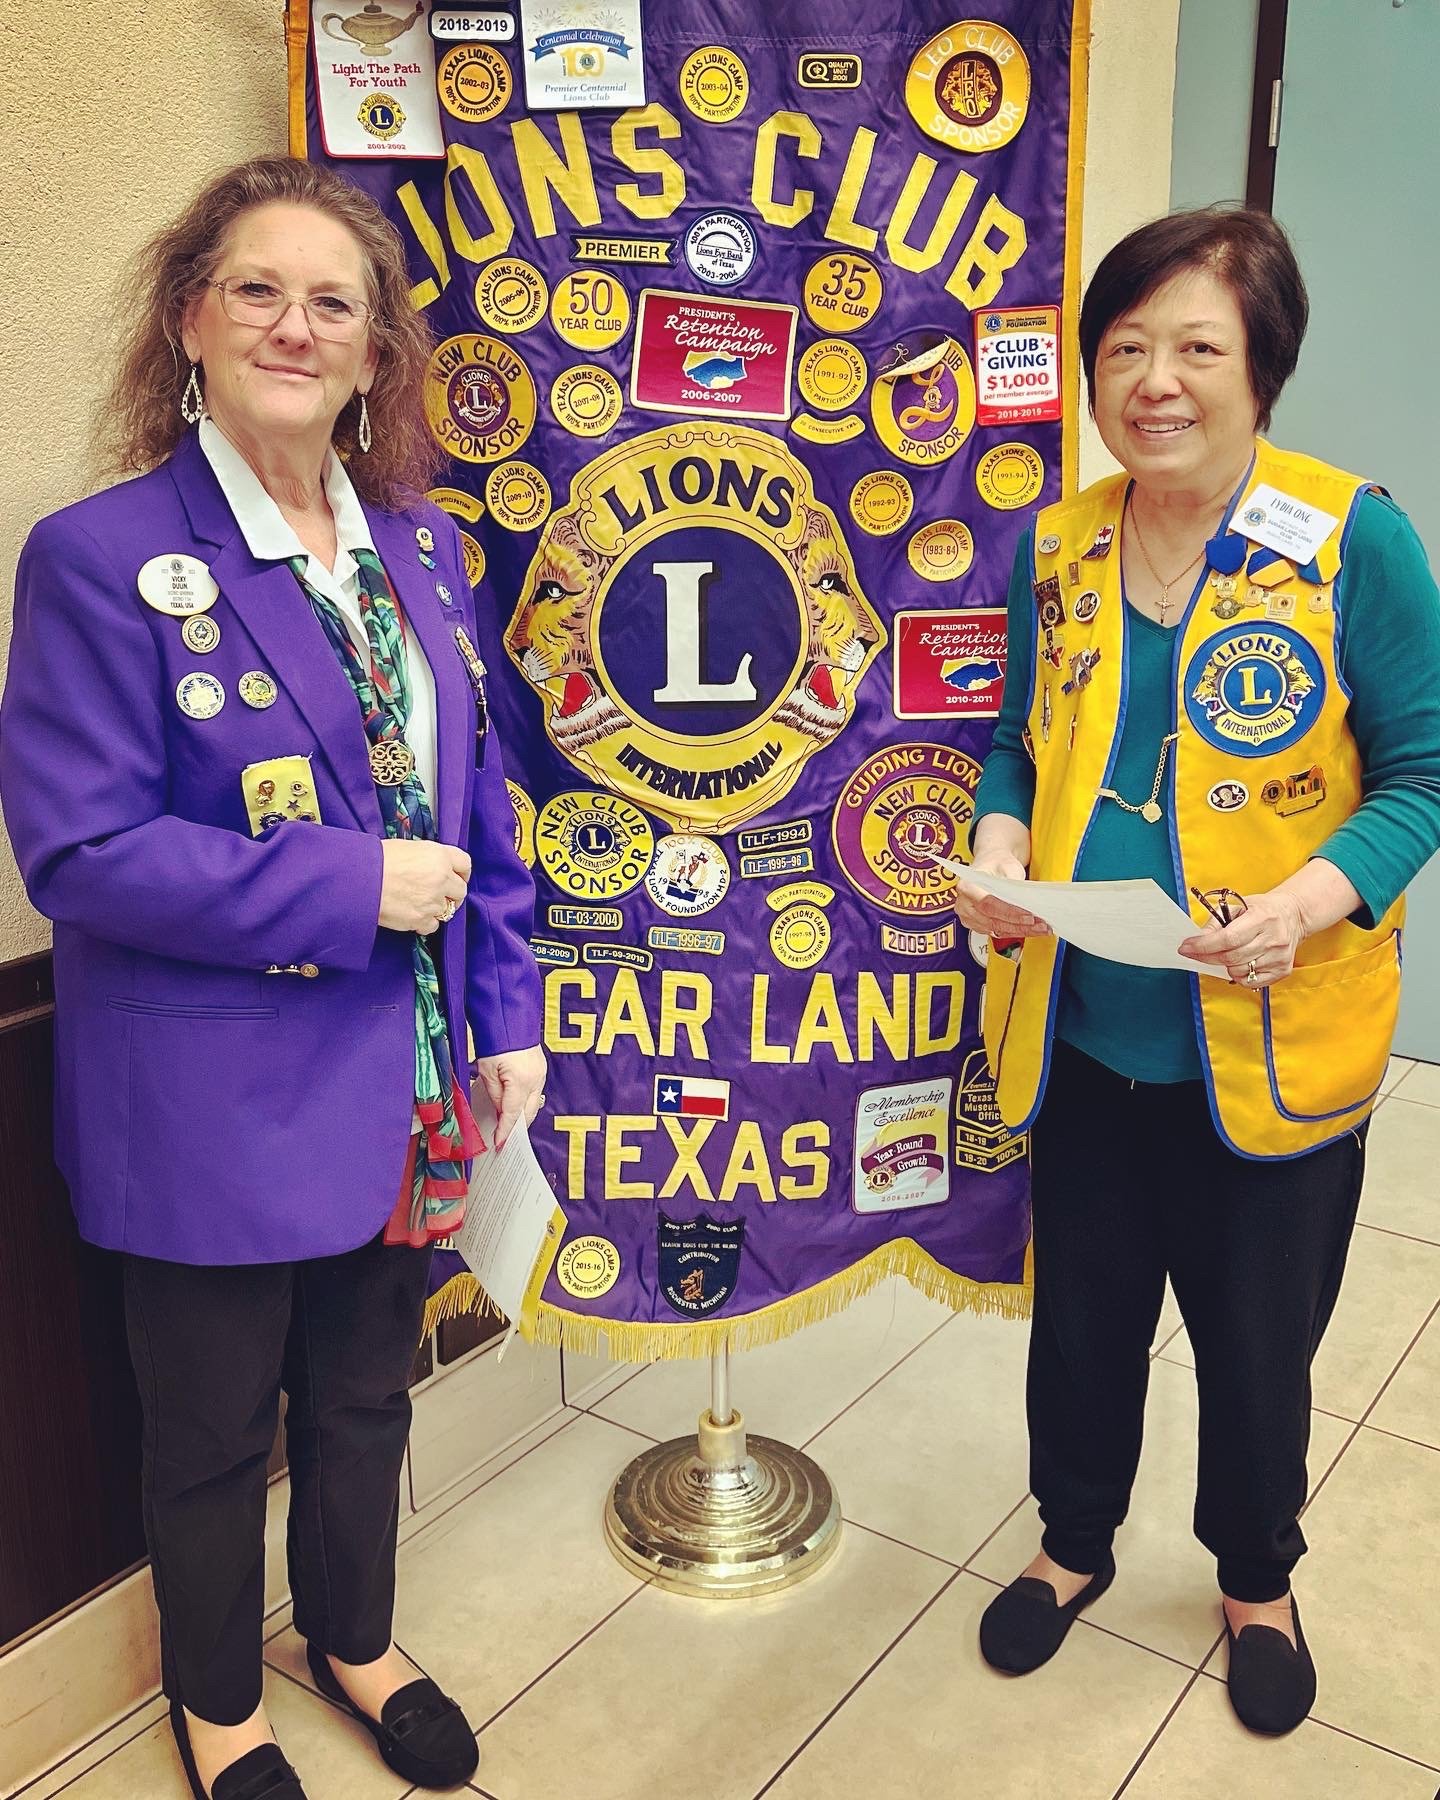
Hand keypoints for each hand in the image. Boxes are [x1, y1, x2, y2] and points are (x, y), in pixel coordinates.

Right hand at [378, 841, 470, 934]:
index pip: (465, 863)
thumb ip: (427, 858)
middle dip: (451, 894)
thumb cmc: (375, 859)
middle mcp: (441, 878)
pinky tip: (413, 915)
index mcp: (438, 855)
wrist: (359, 879)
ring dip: (436, 909)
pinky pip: (433, 926)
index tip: (458, 877)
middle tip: (438, 895)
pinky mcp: (421, 919)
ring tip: (419, 904)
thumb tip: (431, 866)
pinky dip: (425, 923)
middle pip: (460, 891)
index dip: (462, 872)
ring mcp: (433, 901)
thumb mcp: (407, 848)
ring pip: (447, 910)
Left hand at [473, 1044, 546, 1150]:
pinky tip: (515, 1104)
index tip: (500, 1144)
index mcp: (521, 1081)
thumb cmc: (496, 1039)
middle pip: (527, 1113)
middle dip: (516, 1127)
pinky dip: (525, 1101)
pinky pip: (534, 1092)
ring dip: (521, 1114)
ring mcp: (541, 1074)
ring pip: (532, 1103)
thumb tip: (500, 1112)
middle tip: (504, 1137)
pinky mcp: (541, 1068)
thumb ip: (495, 1095)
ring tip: (507, 1123)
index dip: (505, 1131)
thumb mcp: (487, 1071)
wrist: (508, 1018)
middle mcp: (535, 1079)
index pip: (512, 1114)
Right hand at [953, 850, 1050, 939]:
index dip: (1009, 912)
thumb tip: (1026, 902)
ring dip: (1021, 930)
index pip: (988, 904)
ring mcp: (969, 917)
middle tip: (1040, 925)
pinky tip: (1031, 929)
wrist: (992, 864)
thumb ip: (1015, 885)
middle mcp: (964, 905)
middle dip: (1019, 925)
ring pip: (997, 929)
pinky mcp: (978, 925)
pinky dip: (1016, 931)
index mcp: (967, 886)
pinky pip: (998, 932)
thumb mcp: (1008, 867)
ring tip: (1040, 928)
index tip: (1029, 916)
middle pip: (993, 920)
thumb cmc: (998, 863)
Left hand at [1179, 888, 1305, 985]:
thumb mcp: (1239, 907)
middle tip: (1195, 953)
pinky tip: (1240, 963)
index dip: (1203, 946)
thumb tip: (1197, 940)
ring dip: (1225, 965)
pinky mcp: (1283, 970)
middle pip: (1231, 957)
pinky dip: (1239, 975)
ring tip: (1228, 953)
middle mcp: (1274, 938)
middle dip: (1207, 957)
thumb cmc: (1263, 910)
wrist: (1294, 915)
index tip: (1186, 947)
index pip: (1228, 938)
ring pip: (1239, 972)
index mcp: (1262, 918)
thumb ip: (1216, 923)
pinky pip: (1251, 982)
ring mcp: (1280, 957)